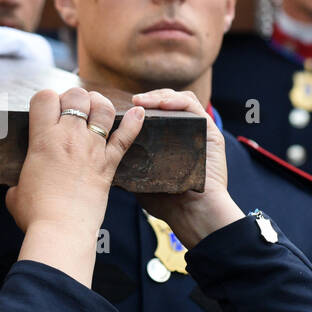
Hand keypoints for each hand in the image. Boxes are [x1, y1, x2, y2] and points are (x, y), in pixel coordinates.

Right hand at [7, 88, 143, 286]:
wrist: (61, 231)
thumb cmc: (35, 214)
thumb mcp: (15, 192)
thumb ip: (18, 181)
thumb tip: (17, 188)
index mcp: (42, 139)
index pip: (44, 97)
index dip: (45, 99)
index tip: (47, 110)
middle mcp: (69, 137)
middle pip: (77, 95)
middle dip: (74, 97)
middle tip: (73, 109)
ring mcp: (92, 149)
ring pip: (103, 109)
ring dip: (100, 104)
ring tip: (96, 109)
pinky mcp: (108, 165)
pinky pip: (125, 138)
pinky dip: (134, 123)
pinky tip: (139, 114)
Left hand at [129, 89, 242, 247]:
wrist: (193, 214)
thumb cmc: (167, 202)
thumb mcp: (141, 179)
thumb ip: (128, 166)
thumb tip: (101, 156)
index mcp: (171, 141)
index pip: (157, 113)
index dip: (141, 107)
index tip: (121, 110)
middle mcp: (186, 133)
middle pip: (167, 103)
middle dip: (149, 98)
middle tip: (132, 102)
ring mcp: (199, 131)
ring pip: (179, 100)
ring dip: (159, 96)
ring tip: (142, 102)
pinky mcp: (210, 132)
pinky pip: (193, 106)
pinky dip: (176, 101)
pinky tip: (161, 105)